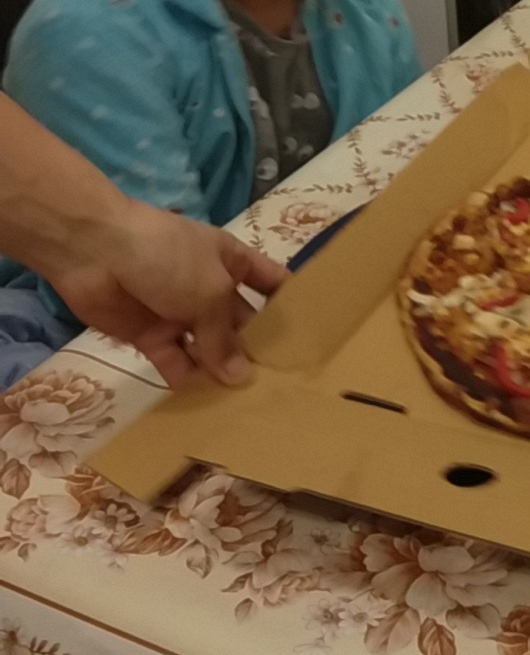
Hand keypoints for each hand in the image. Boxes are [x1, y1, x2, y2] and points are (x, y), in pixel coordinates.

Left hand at [51, 203, 286, 388]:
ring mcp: (179, 312)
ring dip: (221, 370)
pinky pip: (175, 360)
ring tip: (245, 403)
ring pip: (208, 346)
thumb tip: (242, 377)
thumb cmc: (168, 257)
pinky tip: (204, 402)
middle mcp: (210, 288)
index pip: (271, 283)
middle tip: (279, 386)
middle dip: (255, 349)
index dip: (289, 306)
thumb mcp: (210, 291)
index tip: (309, 339)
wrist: (95, 251)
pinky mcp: (150, 335)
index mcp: (232, 262)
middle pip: (240, 322)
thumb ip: (225, 337)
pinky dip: (187, 378)